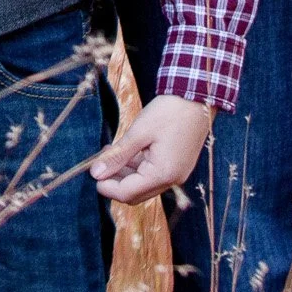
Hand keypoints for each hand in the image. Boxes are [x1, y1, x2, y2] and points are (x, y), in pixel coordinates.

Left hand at [89, 95, 212, 204]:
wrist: (199, 98)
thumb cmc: (169, 112)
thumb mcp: (139, 132)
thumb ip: (117, 155)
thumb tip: (95, 173)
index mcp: (163, 174)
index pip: (128, 193)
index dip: (107, 187)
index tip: (92, 174)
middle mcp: (172, 180)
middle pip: (136, 193)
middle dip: (115, 181)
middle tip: (98, 164)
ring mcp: (177, 174)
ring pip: (144, 184)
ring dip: (125, 173)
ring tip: (109, 152)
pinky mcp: (178, 166)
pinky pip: (153, 174)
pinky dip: (138, 167)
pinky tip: (126, 151)